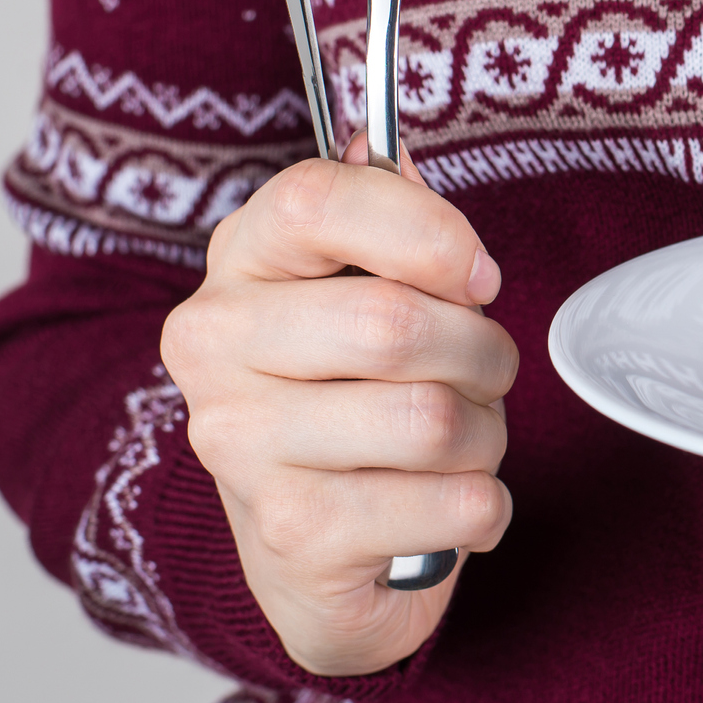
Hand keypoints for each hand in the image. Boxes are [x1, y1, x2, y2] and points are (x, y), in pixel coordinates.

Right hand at [160, 135, 518, 675]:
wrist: (313, 553)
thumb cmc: (355, 398)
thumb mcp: (363, 291)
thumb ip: (385, 216)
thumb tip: (386, 148)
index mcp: (239, 264)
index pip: (319, 198)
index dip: (429, 231)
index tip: (476, 275)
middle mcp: (216, 349)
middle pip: (395, 323)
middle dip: (483, 351)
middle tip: (482, 373)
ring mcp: (243, 450)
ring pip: (434, 419)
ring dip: (486, 434)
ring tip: (457, 443)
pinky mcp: (295, 538)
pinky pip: (456, 503)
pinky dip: (483, 506)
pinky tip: (444, 505)